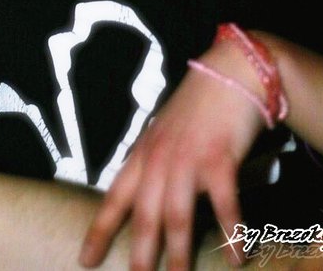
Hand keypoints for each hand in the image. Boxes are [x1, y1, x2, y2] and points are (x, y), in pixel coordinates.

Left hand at [79, 42, 266, 270]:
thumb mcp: (164, 132)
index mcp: (143, 153)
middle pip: (144, 215)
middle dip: (139, 254)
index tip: (85, 260)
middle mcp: (160, 158)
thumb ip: (154, 161)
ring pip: (176, 216)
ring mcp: (188, 159)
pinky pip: (224, 205)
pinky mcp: (218, 159)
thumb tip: (146, 197)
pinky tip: (236, 257)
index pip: (115, 197)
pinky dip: (231, 233)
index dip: (100, 230)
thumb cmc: (197, 106)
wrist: (229, 72)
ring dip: (179, 253)